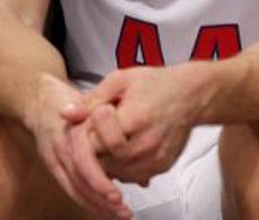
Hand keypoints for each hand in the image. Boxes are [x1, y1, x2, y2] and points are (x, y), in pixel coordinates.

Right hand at [25, 74, 128, 218]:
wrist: (40, 99)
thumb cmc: (76, 100)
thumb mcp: (98, 102)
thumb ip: (118, 124)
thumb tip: (140, 144)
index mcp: (73, 130)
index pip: (81, 163)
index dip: (99, 181)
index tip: (117, 196)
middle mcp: (62, 146)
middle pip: (77, 179)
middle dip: (100, 199)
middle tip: (122, 211)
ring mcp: (55, 156)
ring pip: (73, 186)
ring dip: (95, 204)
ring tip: (117, 215)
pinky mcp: (52, 164)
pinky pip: (68, 186)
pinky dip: (86, 199)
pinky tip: (101, 209)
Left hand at [64, 65, 200, 185]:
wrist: (193, 94)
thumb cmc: (155, 83)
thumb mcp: (122, 80)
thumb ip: (92, 99)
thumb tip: (65, 115)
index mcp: (135, 119)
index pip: (95, 141)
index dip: (91, 128)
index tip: (102, 111)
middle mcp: (146, 144)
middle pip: (102, 159)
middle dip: (96, 145)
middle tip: (102, 127)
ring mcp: (154, 159)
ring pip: (114, 172)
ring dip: (106, 159)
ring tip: (115, 135)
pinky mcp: (160, 168)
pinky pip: (129, 176)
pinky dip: (121, 166)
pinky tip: (125, 147)